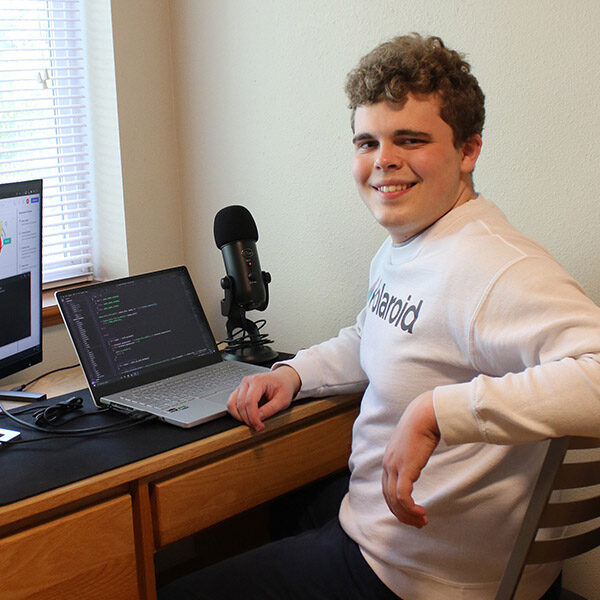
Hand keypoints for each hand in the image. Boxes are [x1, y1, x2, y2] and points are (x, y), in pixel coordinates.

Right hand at [227, 366, 300, 431]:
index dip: (253, 417)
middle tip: (257, 427)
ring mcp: (241, 386)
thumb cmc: (283, 386)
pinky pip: (232, 404)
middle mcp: (247, 382)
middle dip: (247, 419)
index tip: (259, 426)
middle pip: (240, 404)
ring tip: (252, 423)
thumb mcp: (283, 400)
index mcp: (258, 380)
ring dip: (240, 417)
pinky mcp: (239, 391)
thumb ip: (270, 409)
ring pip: (232, 404)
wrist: (282, 379)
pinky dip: (237, 413)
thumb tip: (258, 419)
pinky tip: (247, 417)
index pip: (250, 401)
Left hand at [381, 391, 440, 527]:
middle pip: (388, 498)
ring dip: (408, 515)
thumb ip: (411, 454)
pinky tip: (421, 512)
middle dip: (402, 514)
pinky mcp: (404, 469)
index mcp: (388, 460)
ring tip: (422, 521)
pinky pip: (402, 497)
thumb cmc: (422, 427)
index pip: (387, 489)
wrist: (425, 415)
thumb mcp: (413, 444)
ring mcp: (394, 467)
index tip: (412, 512)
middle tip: (418, 523)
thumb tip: (416, 459)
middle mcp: (387, 464)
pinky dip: (410, 509)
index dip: (397, 504)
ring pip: (394, 501)